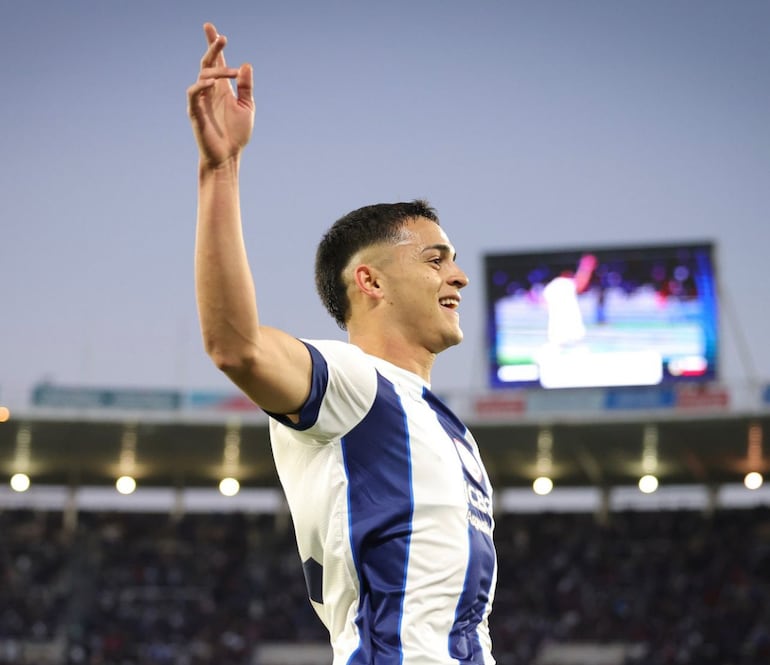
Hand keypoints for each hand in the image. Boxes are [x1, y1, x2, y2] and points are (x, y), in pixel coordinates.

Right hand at [187, 23, 254, 168]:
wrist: (227, 156)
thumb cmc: (237, 135)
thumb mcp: (247, 107)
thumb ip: (246, 87)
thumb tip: (246, 65)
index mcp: (222, 89)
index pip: (216, 63)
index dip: (214, 46)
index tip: (211, 28)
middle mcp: (210, 92)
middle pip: (207, 64)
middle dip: (213, 49)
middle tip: (221, 37)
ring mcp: (201, 101)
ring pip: (203, 76)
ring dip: (218, 72)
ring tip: (233, 74)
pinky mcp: (195, 112)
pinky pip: (193, 94)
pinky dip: (200, 86)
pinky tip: (211, 83)